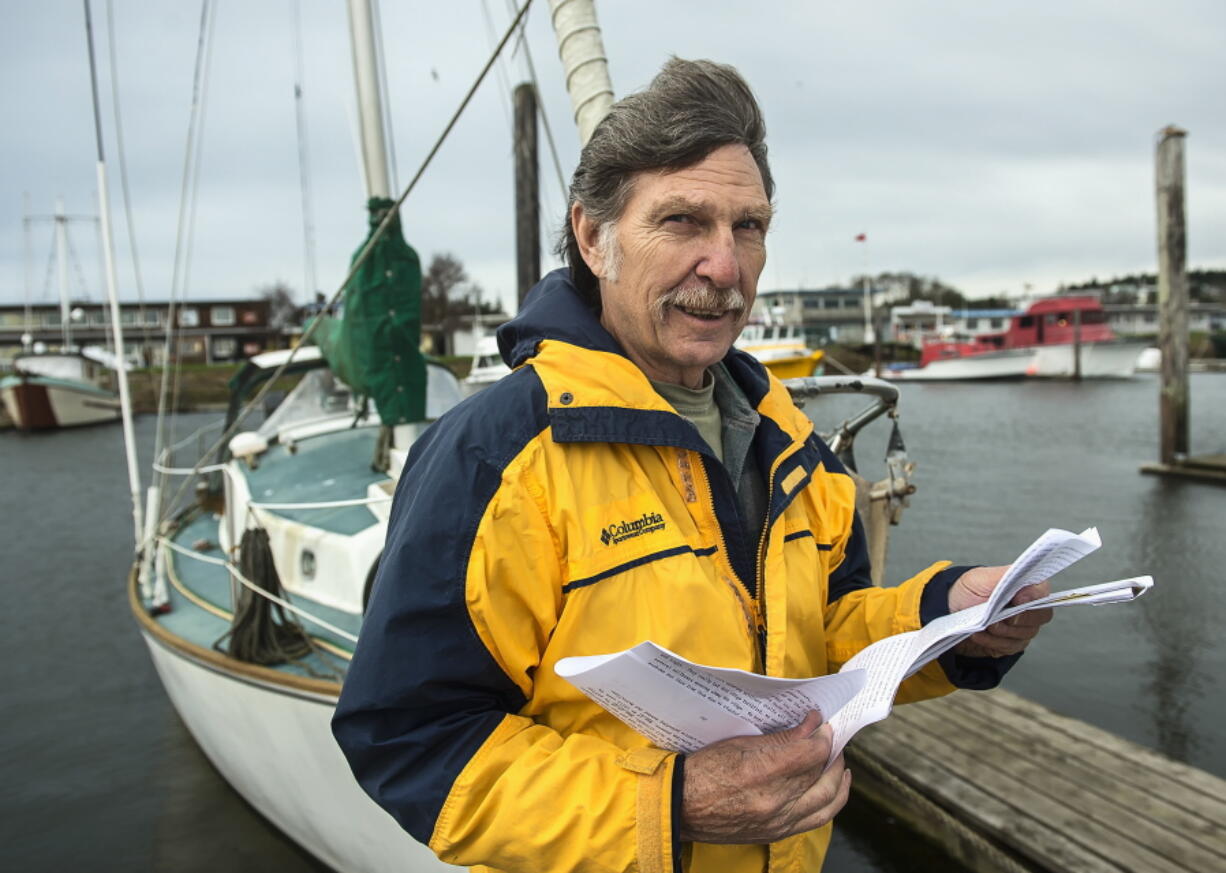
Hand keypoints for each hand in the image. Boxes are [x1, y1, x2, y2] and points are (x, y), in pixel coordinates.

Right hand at [679, 711, 850, 843]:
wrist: (681, 806)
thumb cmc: (703, 770)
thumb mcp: (738, 743)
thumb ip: (780, 738)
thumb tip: (810, 726)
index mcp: (762, 772)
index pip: (812, 752)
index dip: (821, 733)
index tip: (818, 720)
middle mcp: (774, 801)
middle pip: (821, 774)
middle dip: (831, 751)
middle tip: (828, 735)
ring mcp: (778, 821)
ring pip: (827, 801)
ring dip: (837, 777)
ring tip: (836, 761)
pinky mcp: (777, 833)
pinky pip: (816, 819)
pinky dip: (829, 801)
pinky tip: (830, 788)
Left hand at [948, 565, 1053, 658]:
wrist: (948, 614)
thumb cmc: (966, 592)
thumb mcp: (981, 579)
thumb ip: (1005, 577)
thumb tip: (1025, 584)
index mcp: (1024, 585)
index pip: (1043, 591)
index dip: (1033, 596)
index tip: (1016, 600)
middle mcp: (1028, 607)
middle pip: (1039, 616)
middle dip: (1014, 619)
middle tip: (993, 617)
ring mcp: (1023, 627)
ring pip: (1024, 635)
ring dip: (999, 631)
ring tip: (981, 624)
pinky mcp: (1012, 643)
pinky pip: (1010, 647)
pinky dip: (992, 642)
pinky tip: (979, 635)